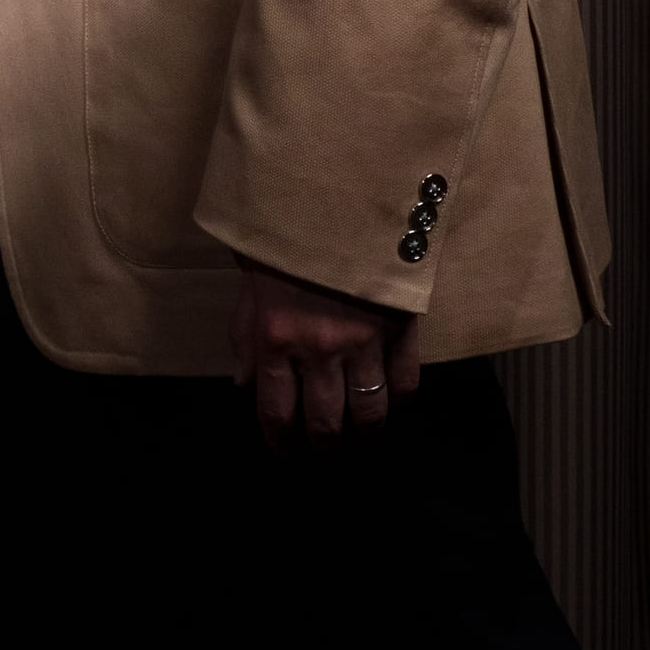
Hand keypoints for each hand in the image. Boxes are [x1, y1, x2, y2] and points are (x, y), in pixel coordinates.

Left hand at [230, 257, 421, 448]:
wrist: (328, 196)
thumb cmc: (280, 242)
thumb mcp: (249, 290)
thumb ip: (244, 340)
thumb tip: (243, 386)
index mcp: (273, 339)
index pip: (276, 413)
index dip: (281, 443)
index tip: (287, 453)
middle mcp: (318, 349)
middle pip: (325, 422)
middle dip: (324, 445)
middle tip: (326, 450)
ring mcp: (363, 341)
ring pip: (369, 412)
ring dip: (364, 431)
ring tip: (362, 434)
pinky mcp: (399, 326)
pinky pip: (405, 382)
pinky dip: (400, 400)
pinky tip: (392, 403)